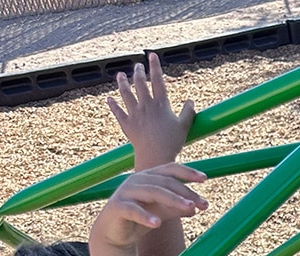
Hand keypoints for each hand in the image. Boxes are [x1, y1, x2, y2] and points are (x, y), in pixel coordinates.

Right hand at [92, 163, 206, 249]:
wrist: (114, 234)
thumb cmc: (140, 219)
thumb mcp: (162, 213)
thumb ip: (177, 208)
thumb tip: (196, 208)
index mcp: (149, 177)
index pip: (170, 169)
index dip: (187, 172)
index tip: (204, 178)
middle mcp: (137, 180)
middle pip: (165, 182)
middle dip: (186, 193)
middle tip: (202, 204)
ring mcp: (126, 192)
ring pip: (153, 192)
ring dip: (173, 200)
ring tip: (189, 208)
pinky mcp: (117, 207)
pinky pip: (133, 210)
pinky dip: (146, 216)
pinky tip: (157, 224)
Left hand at [107, 52, 195, 169]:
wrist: (155, 157)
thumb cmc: (172, 142)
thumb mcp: (185, 126)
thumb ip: (188, 112)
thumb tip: (190, 101)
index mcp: (161, 104)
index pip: (157, 80)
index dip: (155, 66)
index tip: (152, 55)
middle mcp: (146, 106)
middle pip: (140, 84)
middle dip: (138, 72)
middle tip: (137, 66)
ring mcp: (134, 114)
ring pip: (126, 94)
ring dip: (122, 83)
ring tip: (120, 75)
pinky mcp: (126, 125)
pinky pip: (117, 112)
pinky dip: (112, 105)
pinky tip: (109, 98)